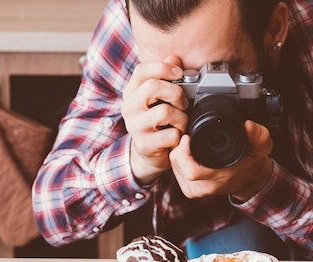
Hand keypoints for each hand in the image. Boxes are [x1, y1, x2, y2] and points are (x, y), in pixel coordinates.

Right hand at [122, 55, 188, 184]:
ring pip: (164, 112)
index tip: (179, 74)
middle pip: (153, 87)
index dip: (164, 68)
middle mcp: (129, 108)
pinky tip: (177, 137)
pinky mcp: (144, 144)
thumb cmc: (156, 123)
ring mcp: (135, 127)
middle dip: (176, 93)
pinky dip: (180, 135)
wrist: (148, 154)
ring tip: (181, 123)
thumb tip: (174, 57)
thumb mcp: (158, 99)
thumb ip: (165, 77)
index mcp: (131, 93)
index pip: (142, 70)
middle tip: (183, 103)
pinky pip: (171, 134)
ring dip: (181, 118)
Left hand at [169, 120, 273, 200]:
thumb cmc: (252, 164)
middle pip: (178, 164)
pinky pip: (175, 171)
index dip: (184, 151)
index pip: (191, 169)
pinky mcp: (189, 191)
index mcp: (219, 178)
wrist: (249, 181)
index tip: (187, 136)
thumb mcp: (261, 148)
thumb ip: (259, 136)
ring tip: (191, 144)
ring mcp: (195, 191)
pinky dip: (179, 160)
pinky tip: (189, 154)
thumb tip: (249, 125)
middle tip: (189, 136)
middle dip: (180, 148)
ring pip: (175, 167)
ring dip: (179, 153)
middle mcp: (205, 187)